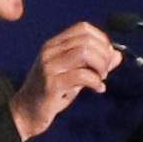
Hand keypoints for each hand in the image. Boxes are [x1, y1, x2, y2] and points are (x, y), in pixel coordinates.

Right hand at [9, 20, 123, 140]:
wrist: (25, 114)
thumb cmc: (51, 94)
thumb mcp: (75, 75)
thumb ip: (95, 64)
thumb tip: (117, 54)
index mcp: (54, 45)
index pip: (83, 28)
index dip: (101, 39)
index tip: (107, 56)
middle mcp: (49, 51)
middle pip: (86, 40)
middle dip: (103, 55)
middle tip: (105, 71)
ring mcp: (49, 66)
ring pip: (84, 53)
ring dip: (100, 66)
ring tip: (101, 79)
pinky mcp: (51, 84)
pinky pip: (81, 75)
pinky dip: (96, 82)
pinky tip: (98, 89)